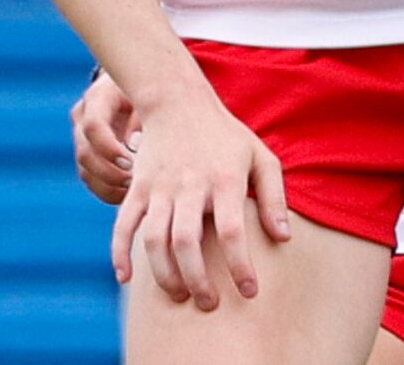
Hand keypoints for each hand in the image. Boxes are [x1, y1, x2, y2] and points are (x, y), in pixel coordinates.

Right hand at [73, 71, 137, 203]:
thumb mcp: (151, 97)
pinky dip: (109, 192)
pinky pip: (91, 181)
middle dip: (111, 175)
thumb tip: (133, 144)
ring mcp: (82, 137)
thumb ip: (143, 117)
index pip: (92, 126)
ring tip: (135, 190)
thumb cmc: (149, 92)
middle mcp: (83, 116)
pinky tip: (129, 193)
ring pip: (85, 172)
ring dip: (109, 187)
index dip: (108, 149)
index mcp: (98, 97)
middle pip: (85, 153)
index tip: (131, 164)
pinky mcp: (87, 154)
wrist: (137, 89)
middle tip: (136, 183)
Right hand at [110, 88, 296, 310]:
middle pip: (188, 242)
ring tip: (180, 296)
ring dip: (165, 274)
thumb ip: (274, 198)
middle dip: (198, 280)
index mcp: (225, 180)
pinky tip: (125, 278)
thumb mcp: (261, 157)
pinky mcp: (137, 186)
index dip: (240, 266)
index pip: (232, 232)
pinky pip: (123, 223)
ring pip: (155, 239)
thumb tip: (283, 239)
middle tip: (209, 304)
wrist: (177, 100)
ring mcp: (159, 186)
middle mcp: (190, 185)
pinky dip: (120, 251)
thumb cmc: (226, 135)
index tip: (250, 291)